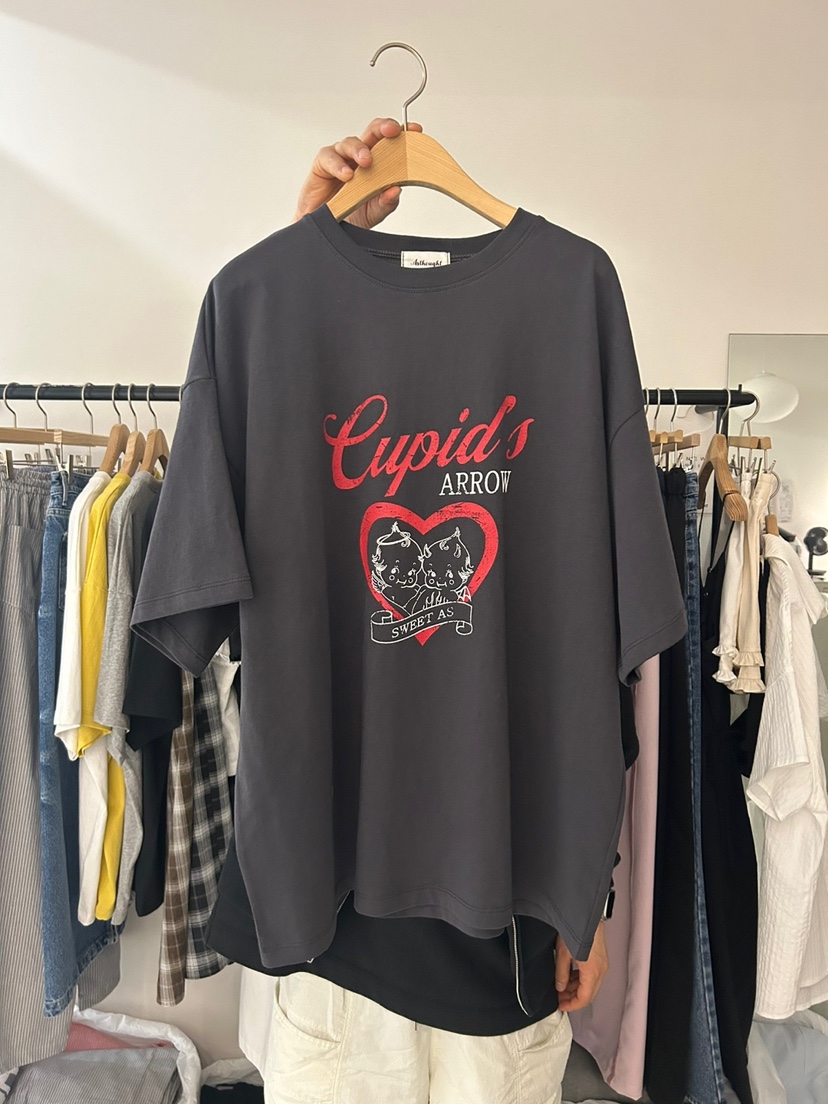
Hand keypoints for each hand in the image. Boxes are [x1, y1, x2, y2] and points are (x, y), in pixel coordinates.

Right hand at [293, 117, 422, 228]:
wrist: (329, 229)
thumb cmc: (351, 216)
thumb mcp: (374, 212)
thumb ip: (386, 202)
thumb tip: (396, 190)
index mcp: (377, 163)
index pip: (390, 142)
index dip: (402, 133)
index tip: (415, 131)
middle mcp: (359, 157)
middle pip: (372, 132)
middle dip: (383, 128)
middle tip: (392, 132)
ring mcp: (341, 158)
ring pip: (350, 142)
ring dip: (360, 149)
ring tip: (367, 162)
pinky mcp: (322, 165)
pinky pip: (329, 157)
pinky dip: (338, 164)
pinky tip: (346, 175)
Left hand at [554, 923, 608, 1011]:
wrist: (586, 913)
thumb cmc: (576, 930)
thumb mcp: (563, 953)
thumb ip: (561, 973)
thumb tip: (560, 987)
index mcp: (592, 973)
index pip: (584, 999)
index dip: (571, 1005)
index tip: (560, 1006)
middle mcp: (601, 970)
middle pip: (588, 994)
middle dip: (573, 999)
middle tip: (559, 998)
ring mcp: (602, 964)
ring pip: (590, 985)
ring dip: (577, 989)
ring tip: (562, 988)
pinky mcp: (600, 957)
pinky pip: (592, 976)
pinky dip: (581, 980)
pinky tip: (570, 977)